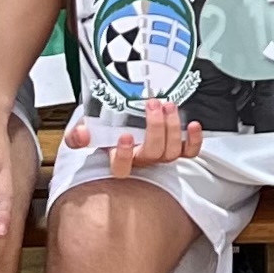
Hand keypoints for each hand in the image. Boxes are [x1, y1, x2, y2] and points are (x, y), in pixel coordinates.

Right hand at [63, 97, 203, 174]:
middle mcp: (141, 160)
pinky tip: (194, 125)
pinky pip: (189, 152)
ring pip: (171, 151)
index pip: (120, 168)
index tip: (125, 136)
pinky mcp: (175, 150)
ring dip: (172, 127)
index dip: (124, 155)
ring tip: (168, 105)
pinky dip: (194, 141)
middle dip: (155, 128)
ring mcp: (160, 156)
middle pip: (152, 154)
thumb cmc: (106, 129)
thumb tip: (81, 135)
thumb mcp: (87, 129)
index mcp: (119, 158)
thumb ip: (79, 134)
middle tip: (153, 104)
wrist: (121, 123)